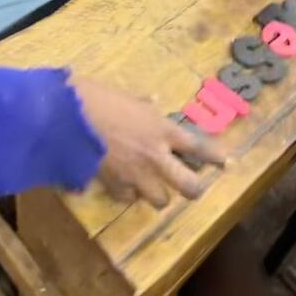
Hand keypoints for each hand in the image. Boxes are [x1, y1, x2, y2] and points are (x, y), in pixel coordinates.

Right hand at [74, 78, 225, 207]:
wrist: (70, 118)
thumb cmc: (99, 98)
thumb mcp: (127, 96)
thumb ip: (143, 104)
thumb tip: (152, 101)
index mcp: (161, 129)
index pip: (197, 146)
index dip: (215, 157)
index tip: (226, 164)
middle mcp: (155, 156)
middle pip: (188, 186)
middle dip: (194, 189)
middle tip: (191, 187)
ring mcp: (136, 174)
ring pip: (160, 200)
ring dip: (158, 194)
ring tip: (153, 186)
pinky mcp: (115, 185)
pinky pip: (128, 198)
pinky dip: (128, 194)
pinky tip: (123, 186)